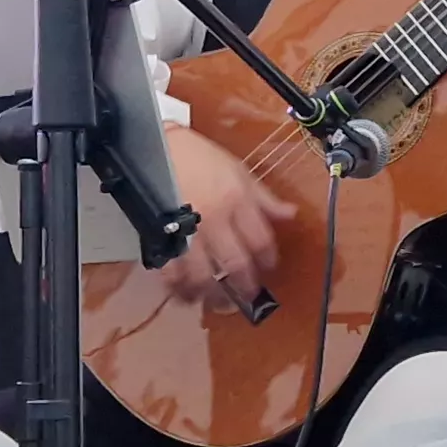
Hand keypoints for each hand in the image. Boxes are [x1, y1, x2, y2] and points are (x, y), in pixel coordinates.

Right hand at [157, 126, 296, 311]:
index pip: (261, 240)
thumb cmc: (198, 156)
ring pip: (203, 274)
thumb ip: (264, 198)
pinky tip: (184, 294)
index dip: (268, 259)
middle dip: (244, 285)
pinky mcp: (160, 235)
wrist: (154, 145)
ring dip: (212, 294)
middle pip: (236, 263)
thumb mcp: (238, 170)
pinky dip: (177, 287)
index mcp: (237, 200)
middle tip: (247, 295)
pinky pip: (171, 270)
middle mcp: (215, 219)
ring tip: (217, 301)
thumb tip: (291, 215)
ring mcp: (187, 230)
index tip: (268, 268)